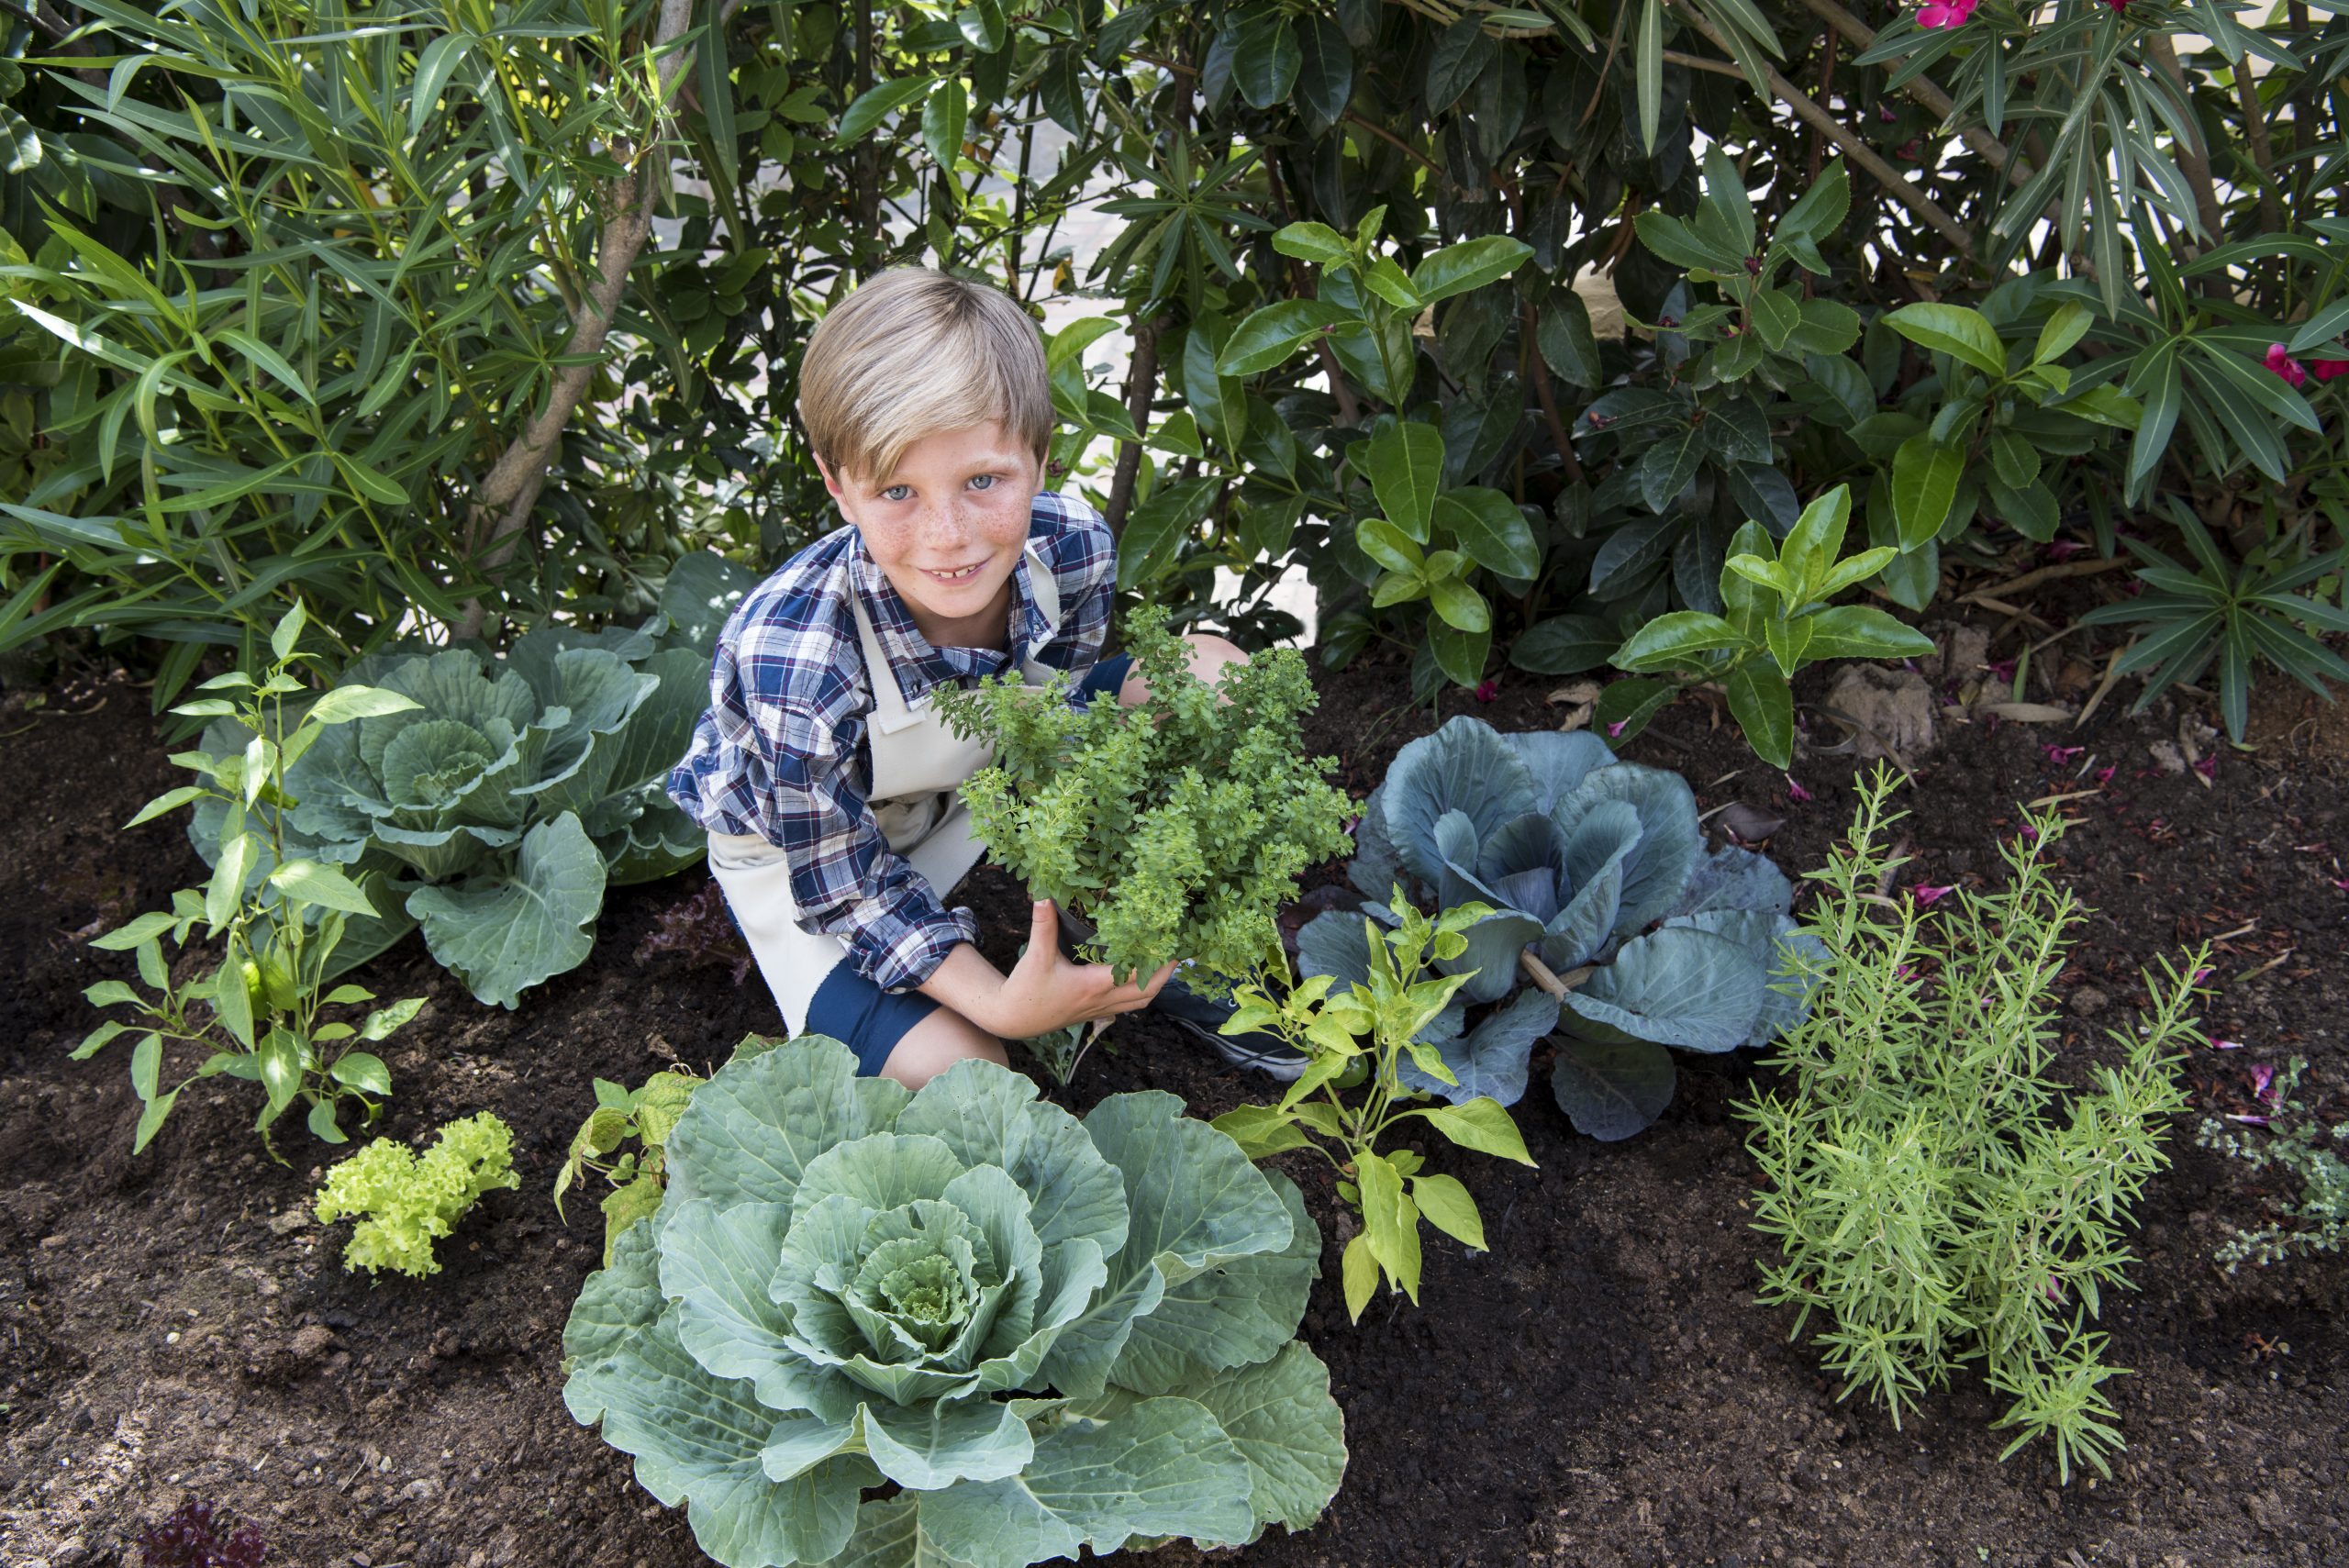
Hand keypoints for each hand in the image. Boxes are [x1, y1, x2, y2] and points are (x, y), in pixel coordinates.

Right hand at [983, 901, 1173, 1038]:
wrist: (1014, 1019)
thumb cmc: (1026, 989)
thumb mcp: (1036, 956)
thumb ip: (1043, 925)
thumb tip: (1045, 895)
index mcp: (1093, 985)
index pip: (1134, 973)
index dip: (1155, 959)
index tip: (1169, 942)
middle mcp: (1102, 1000)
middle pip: (1147, 991)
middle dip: (1165, 973)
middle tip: (1176, 952)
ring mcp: (1100, 1010)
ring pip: (1140, 1001)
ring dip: (1156, 985)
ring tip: (1165, 963)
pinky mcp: (1095, 1013)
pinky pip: (1127, 1006)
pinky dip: (1140, 992)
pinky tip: (1140, 977)